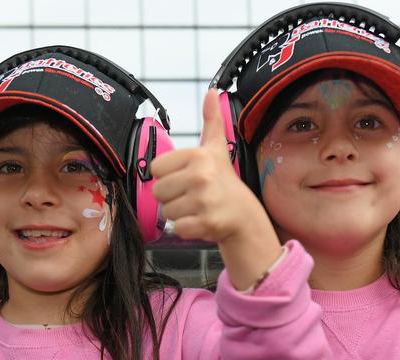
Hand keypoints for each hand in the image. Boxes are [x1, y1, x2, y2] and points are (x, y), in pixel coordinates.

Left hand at [152, 89, 281, 288]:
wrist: (243, 214)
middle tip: (193, 195)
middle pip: (158, 192)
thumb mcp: (216, 148)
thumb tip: (212, 91)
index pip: (156, 169)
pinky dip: (187, 229)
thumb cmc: (223, 180)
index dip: (168, 176)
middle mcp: (200, 176)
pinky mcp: (205, 223)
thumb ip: (212, 120)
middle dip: (172, 197)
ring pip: (167, 212)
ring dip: (180, 213)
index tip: (187, 177)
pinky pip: (177, 228)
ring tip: (198, 207)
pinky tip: (201, 220)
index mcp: (197, 156)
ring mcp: (204, 201)